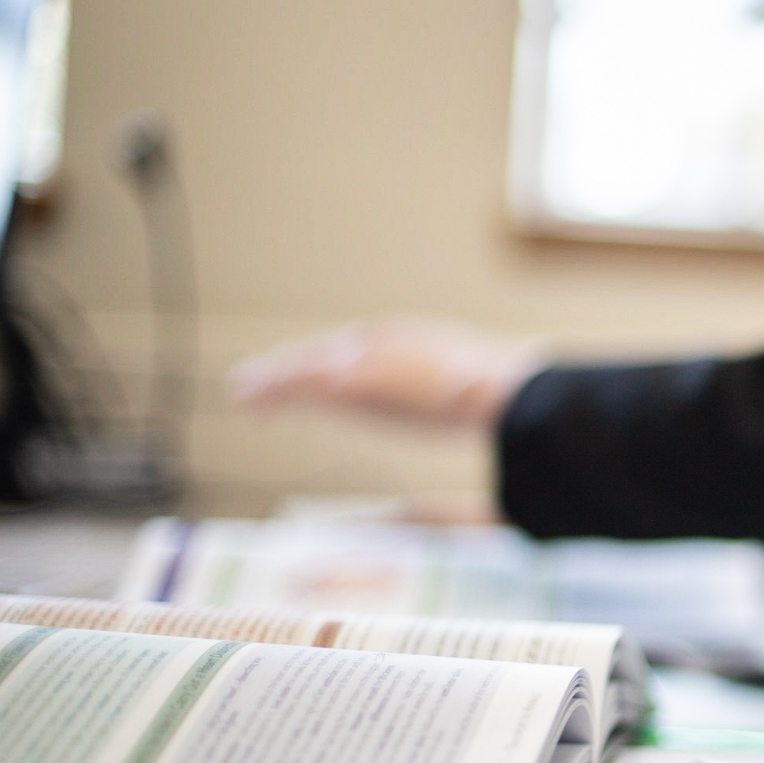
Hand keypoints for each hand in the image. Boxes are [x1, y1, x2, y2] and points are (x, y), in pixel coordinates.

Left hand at [228, 318, 541, 428]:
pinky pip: (302, 382)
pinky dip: (274, 388)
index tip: (319, 377)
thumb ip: (482, 404)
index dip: (340, 364)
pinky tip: (250, 397)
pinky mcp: (354, 381)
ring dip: (275, 378)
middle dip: (299, 367)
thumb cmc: (520, 404)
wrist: (511, 396)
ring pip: (308, 365)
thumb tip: (503, 420)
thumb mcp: (498, 400)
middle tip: (264, 381)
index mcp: (421, 343)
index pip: (369, 350)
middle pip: (332, 352)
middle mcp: (390, 342)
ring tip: (243, 391)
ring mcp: (370, 360)